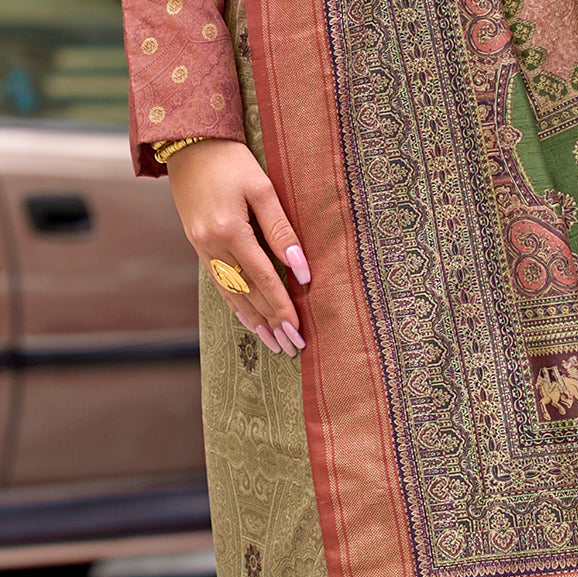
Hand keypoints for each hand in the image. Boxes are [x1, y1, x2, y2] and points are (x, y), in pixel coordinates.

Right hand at [164, 138, 310, 355]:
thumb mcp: (262, 188)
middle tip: (291, 347)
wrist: (188, 142)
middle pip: (247, 294)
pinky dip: (235, 305)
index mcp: (229, 230)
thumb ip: (282, 231)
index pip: (263, 279)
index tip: (298, 331)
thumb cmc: (231, 160)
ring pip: (231, 294)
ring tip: (273, 343)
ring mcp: (201, 248)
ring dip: (254, 321)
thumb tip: (302, 270)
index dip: (282, 306)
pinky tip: (248, 319)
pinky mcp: (197, 245)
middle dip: (272, 322)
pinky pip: (219, 284)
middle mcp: (212, 245)